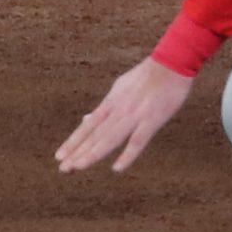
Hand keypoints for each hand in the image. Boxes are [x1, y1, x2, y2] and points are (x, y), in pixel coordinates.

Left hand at [55, 56, 195, 173]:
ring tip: (77, 167)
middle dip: (78, 152)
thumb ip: (105, 106)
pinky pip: (138, 140)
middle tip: (62, 169)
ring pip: (110, 138)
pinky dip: (127, 155)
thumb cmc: (148, 76)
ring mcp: (134, 115)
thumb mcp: (120, 87)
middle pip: (95, 135)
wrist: (171, 62)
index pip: (89, 126)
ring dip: (93, 153)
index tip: (60, 156)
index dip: (74, 141)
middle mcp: (119, 110)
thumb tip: (86, 119)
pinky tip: (117, 168)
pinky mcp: (152, 119)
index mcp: (112, 102)